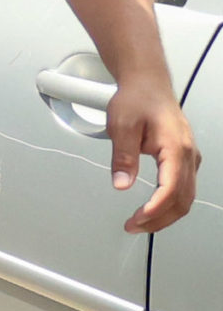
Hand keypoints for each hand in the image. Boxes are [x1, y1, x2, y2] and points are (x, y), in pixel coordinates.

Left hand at [108, 80, 198, 232]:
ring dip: (165, 214)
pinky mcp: (185, 159)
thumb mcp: (122, 126)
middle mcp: (188, 155)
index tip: (137, 219)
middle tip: (133, 226)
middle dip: (159, 218)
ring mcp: (189, 158)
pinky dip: (170, 204)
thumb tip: (121, 184)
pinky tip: (153, 209)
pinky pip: (184, 188)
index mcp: (176, 148)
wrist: (147, 84)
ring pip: (186, 197)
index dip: (155, 209)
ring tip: (140, 223)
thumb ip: (123, 157)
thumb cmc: (136, 100)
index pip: (171, 188)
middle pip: (182, 199)